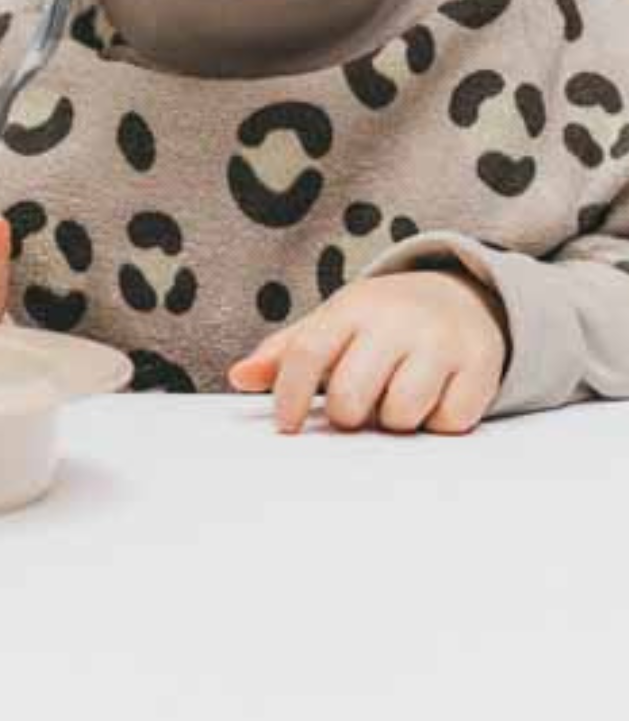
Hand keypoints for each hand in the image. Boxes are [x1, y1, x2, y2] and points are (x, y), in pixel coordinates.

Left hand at [227, 269, 508, 434]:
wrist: (461, 295)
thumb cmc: (383, 321)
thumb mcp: (334, 324)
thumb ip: (287, 352)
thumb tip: (240, 376)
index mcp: (354, 307)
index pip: (308, 353)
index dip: (290, 396)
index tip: (287, 425)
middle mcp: (397, 321)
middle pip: (352, 396)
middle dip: (349, 414)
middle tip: (357, 407)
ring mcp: (442, 341)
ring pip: (400, 415)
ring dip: (394, 420)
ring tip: (396, 397)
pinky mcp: (481, 365)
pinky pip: (448, 423)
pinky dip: (437, 422)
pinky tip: (434, 398)